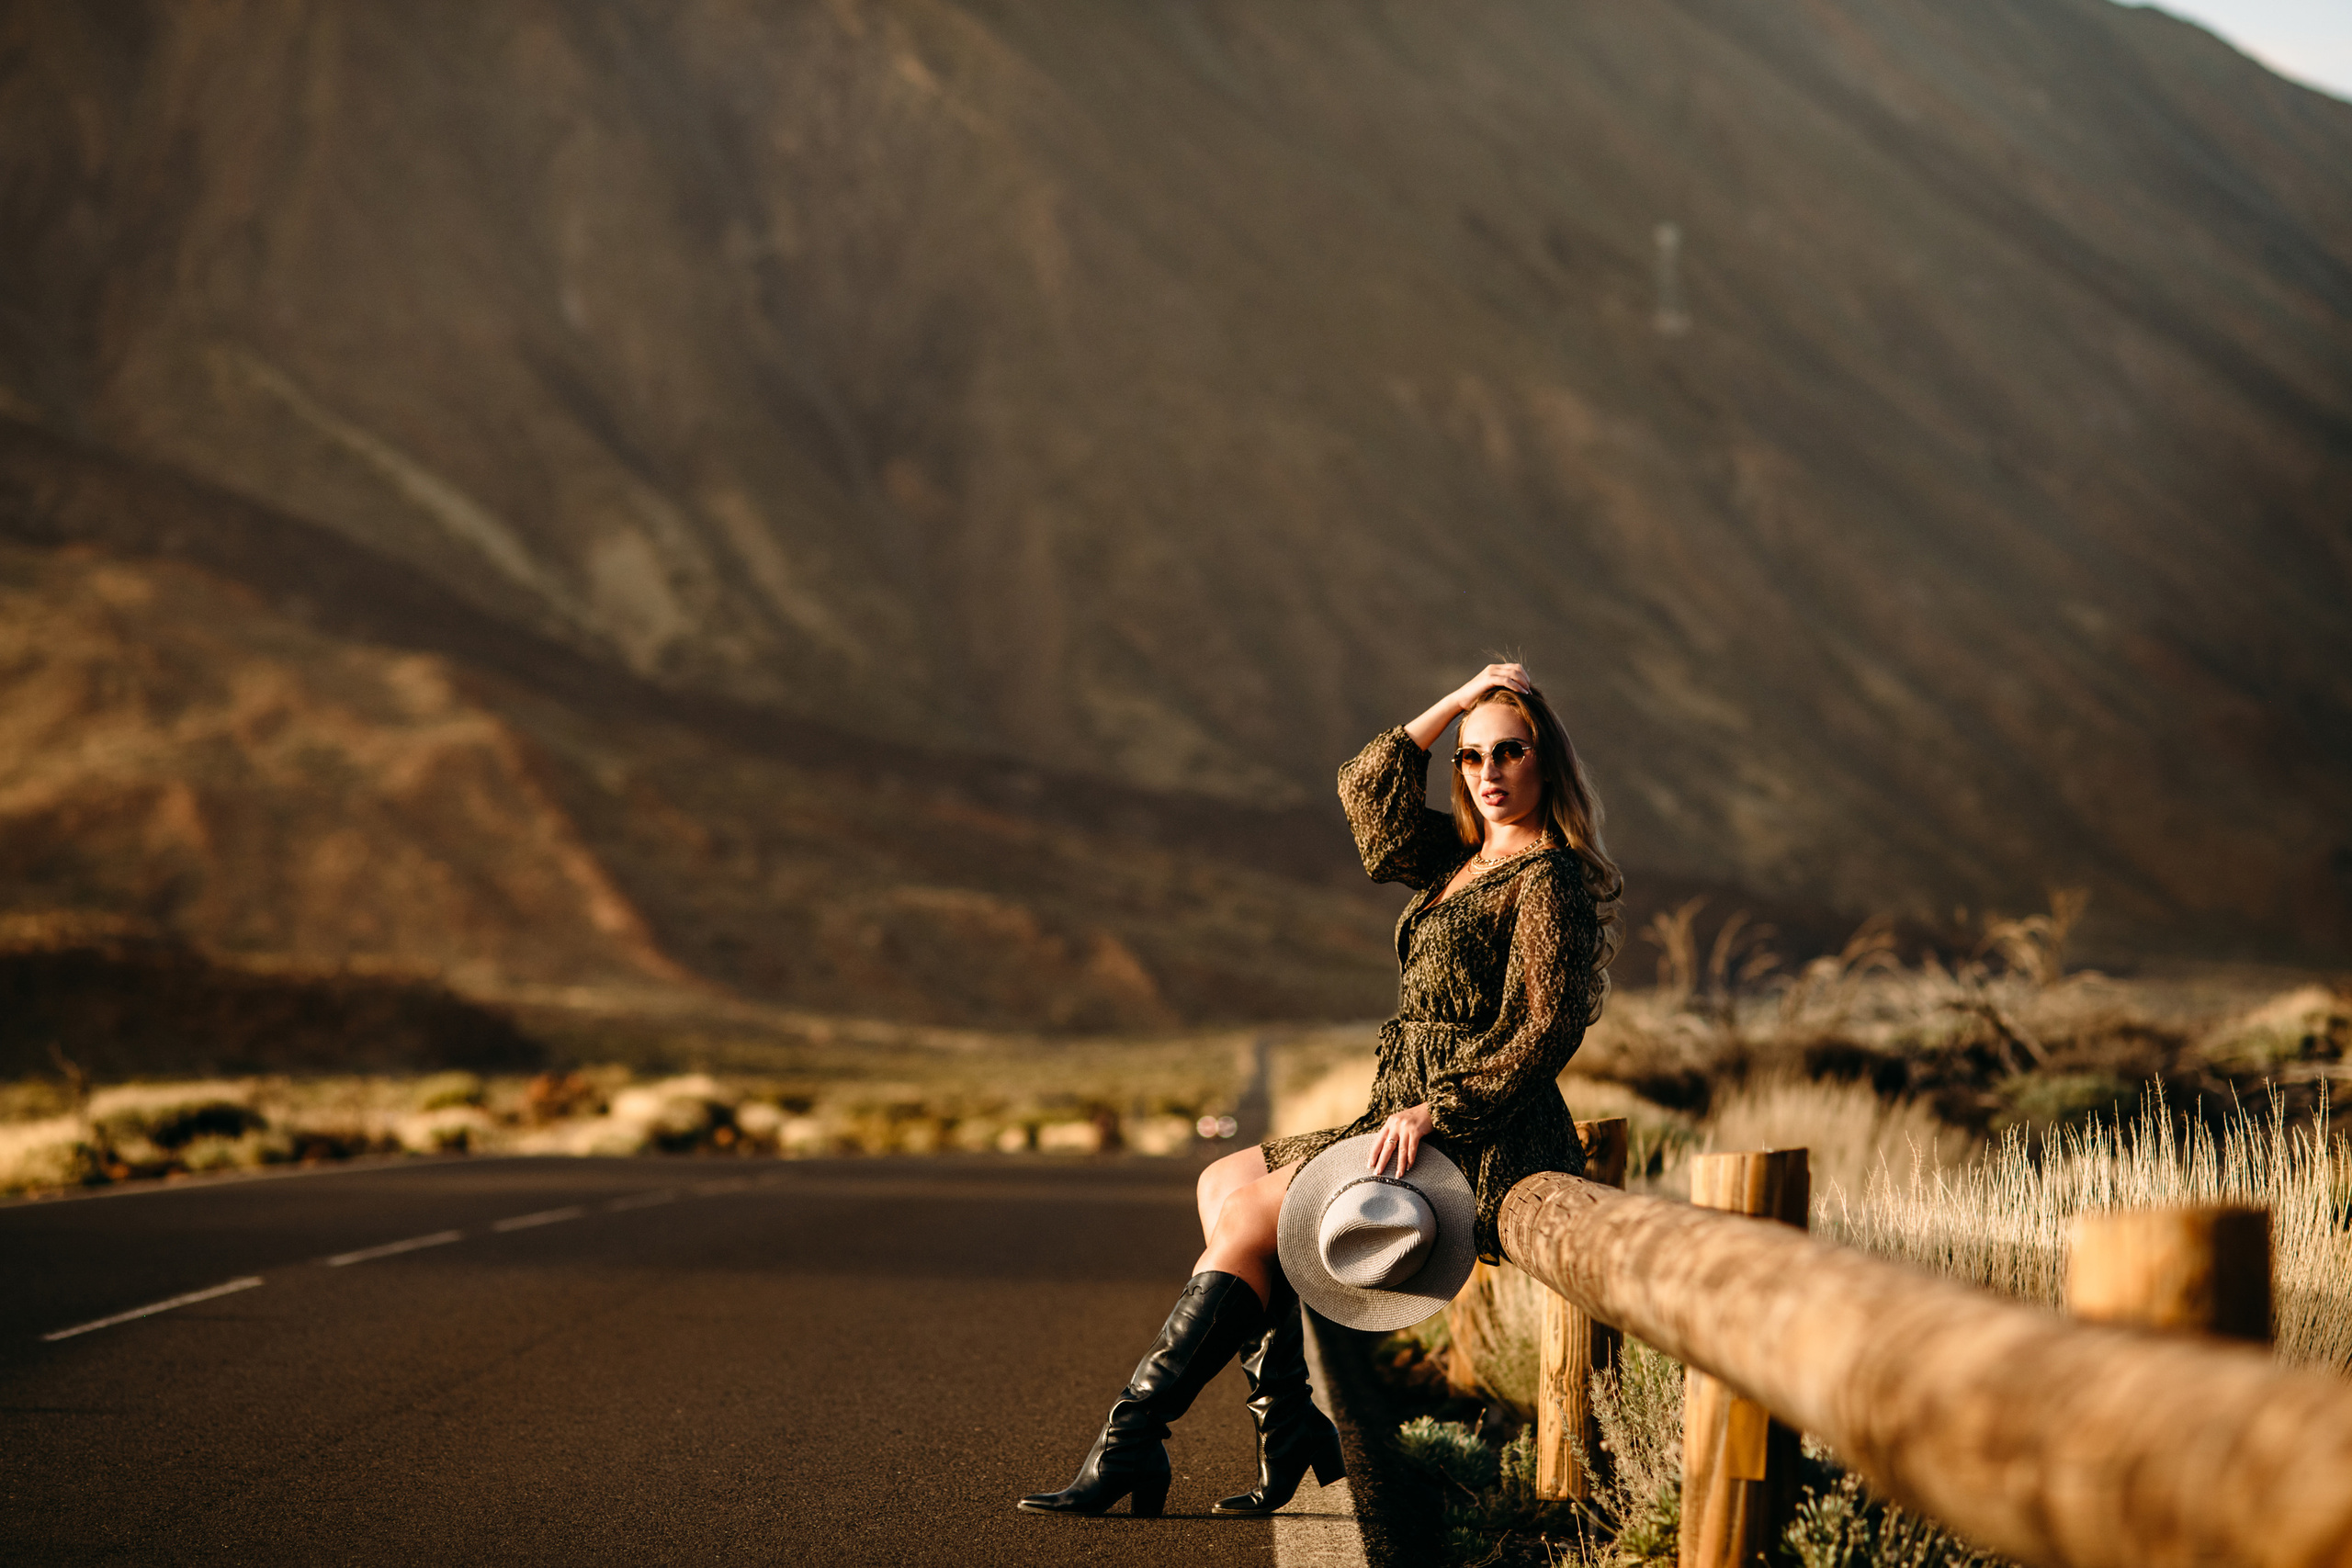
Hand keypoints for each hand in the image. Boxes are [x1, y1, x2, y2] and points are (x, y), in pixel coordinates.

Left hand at [1367, 1103, 1434, 1173]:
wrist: (1431, 1108)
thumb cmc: (1416, 1116)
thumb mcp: (1400, 1120)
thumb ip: (1393, 1131)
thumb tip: (1386, 1147)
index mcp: (1389, 1122)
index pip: (1378, 1140)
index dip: (1373, 1153)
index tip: (1370, 1164)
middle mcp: (1396, 1124)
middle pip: (1387, 1146)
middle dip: (1382, 1161)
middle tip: (1377, 1173)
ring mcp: (1405, 1128)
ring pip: (1401, 1150)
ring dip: (1399, 1165)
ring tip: (1398, 1175)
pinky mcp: (1416, 1131)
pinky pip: (1412, 1149)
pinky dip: (1410, 1159)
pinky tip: (1409, 1167)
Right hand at [1406, 664, 1534, 751]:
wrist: (1460, 701)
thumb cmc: (1474, 700)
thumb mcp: (1490, 692)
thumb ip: (1500, 689)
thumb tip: (1515, 697)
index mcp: (1494, 669)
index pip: (1516, 668)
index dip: (1524, 676)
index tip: (1528, 688)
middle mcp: (1493, 668)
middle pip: (1517, 669)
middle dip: (1526, 679)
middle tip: (1530, 692)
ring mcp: (1490, 672)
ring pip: (1514, 673)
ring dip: (1523, 683)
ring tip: (1528, 693)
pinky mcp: (1488, 679)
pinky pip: (1507, 680)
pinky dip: (1517, 686)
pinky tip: (1522, 693)